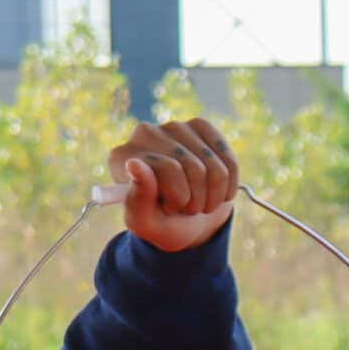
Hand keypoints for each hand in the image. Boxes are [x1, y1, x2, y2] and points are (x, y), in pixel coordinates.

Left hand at [107, 118, 238, 252]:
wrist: (187, 220)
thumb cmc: (159, 221)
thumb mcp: (144, 223)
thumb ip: (137, 199)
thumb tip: (134, 163)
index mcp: (121, 157)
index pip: (166, 169)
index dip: (177, 198)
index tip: (168, 209)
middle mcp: (144, 134)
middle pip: (189, 165)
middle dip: (194, 199)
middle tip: (186, 210)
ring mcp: (173, 126)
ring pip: (210, 162)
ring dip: (212, 195)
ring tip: (199, 205)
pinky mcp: (199, 126)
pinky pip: (226, 157)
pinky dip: (227, 183)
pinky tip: (217, 193)